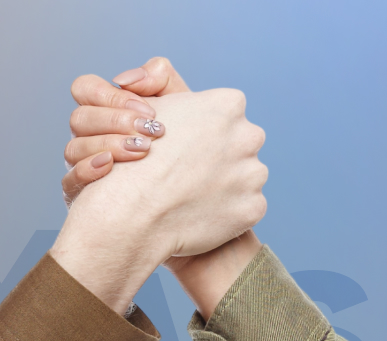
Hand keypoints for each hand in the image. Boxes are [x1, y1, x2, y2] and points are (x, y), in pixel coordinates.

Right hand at [50, 69, 267, 314]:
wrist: (132, 214)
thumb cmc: (134, 157)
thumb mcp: (147, 105)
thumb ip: (164, 84)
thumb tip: (172, 80)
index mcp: (227, 104)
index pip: (224, 113)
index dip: (200, 130)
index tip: (182, 146)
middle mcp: (249, 134)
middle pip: (239, 143)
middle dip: (218, 156)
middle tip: (186, 173)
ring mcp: (254, 174)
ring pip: (245, 176)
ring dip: (225, 184)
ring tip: (190, 196)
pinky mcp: (253, 208)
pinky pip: (243, 207)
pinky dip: (226, 212)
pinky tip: (199, 214)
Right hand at [61, 58, 190, 205]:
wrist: (195, 184)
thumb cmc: (183, 139)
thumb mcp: (180, 102)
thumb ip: (159, 76)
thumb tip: (126, 79)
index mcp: (104, 110)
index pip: (85, 88)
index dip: (110, 95)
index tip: (148, 110)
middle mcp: (88, 136)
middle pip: (79, 118)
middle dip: (115, 121)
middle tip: (152, 131)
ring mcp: (82, 165)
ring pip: (74, 148)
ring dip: (109, 145)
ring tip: (143, 150)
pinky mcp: (83, 196)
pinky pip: (71, 181)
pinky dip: (88, 170)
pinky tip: (112, 166)